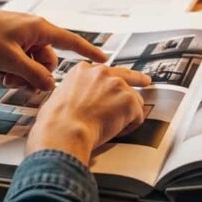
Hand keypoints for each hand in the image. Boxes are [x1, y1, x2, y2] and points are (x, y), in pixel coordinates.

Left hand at [0, 7, 106, 90]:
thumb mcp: (11, 61)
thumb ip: (34, 75)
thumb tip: (49, 85)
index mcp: (40, 28)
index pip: (71, 41)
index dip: (89, 52)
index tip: (104, 60)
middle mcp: (34, 30)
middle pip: (48, 60)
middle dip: (35, 75)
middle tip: (16, 82)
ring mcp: (22, 35)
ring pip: (32, 63)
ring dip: (20, 75)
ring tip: (2, 76)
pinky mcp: (10, 41)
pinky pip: (21, 60)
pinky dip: (12, 69)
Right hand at [26, 63, 151, 164]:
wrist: (64, 130)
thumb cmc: (56, 121)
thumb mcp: (58, 96)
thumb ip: (73, 93)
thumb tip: (75, 103)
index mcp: (82, 70)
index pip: (102, 72)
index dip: (108, 82)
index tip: (112, 85)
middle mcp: (102, 72)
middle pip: (126, 74)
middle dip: (137, 79)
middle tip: (145, 81)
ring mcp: (117, 84)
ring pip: (133, 100)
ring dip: (127, 114)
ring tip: (113, 127)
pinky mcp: (129, 100)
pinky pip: (138, 116)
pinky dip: (130, 126)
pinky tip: (116, 131)